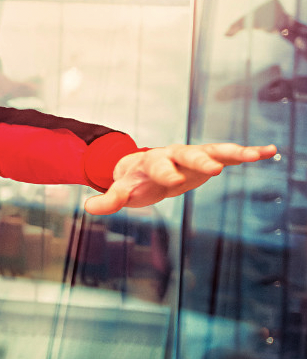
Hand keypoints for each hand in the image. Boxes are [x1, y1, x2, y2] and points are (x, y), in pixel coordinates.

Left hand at [84, 142, 277, 214]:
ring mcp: (193, 154)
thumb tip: (89, 208)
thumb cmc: (134, 179)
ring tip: (257, 154)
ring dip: (234, 152)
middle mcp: (174, 154)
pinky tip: (270, 151)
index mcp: (151, 162)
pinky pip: (230, 153)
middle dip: (200, 161)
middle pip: (187, 155)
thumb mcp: (122, 190)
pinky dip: (248, 152)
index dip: (165, 173)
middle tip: (215, 169)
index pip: (157, 167)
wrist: (145, 165)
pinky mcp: (209, 158)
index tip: (174, 181)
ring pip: (213, 150)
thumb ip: (109, 199)